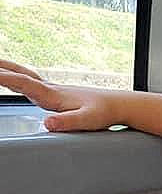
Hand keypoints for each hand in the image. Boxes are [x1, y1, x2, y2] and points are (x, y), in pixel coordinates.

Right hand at [0, 59, 117, 130]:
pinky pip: (32, 84)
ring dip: (8, 71)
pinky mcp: (57, 95)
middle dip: (2, 69)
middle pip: (21, 75)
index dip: (5, 79)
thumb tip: (47, 124)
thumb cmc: (104, 112)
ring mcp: (53, 91)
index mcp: (53, 95)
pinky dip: (19, 79)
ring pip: (25, 77)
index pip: (23, 83)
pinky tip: (18, 83)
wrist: (117, 105)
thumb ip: (67, 122)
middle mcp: (51, 89)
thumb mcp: (87, 120)